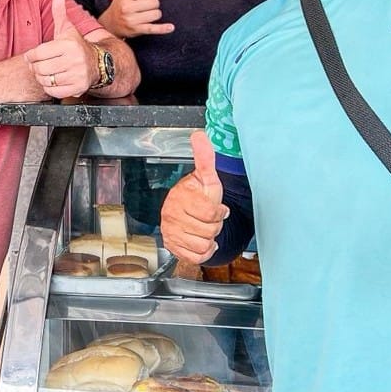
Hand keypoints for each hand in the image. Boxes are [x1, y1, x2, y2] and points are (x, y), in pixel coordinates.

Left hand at [25, 0, 99, 98]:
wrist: (98, 63)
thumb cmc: (77, 46)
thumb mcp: (68, 29)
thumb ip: (59, 13)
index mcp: (68, 45)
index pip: (38, 53)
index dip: (30, 56)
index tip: (31, 56)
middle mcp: (74, 60)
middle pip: (40, 68)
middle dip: (35, 68)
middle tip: (38, 65)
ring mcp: (77, 75)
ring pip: (46, 80)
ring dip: (42, 78)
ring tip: (46, 72)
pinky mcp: (77, 88)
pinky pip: (54, 92)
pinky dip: (49, 88)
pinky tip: (53, 81)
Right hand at [99, 0, 174, 38]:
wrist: (110, 24)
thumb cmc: (120, 4)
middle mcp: (128, 7)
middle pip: (155, 2)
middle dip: (153, 3)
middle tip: (145, 5)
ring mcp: (133, 20)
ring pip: (156, 14)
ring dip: (155, 14)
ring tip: (146, 14)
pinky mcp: (137, 30)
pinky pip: (153, 29)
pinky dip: (162, 29)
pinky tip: (170, 27)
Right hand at [160, 130, 228, 263]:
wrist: (185, 212)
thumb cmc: (198, 195)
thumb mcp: (206, 177)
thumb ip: (204, 158)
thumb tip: (199, 135)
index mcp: (180, 198)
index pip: (210, 213)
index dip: (220, 212)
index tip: (219, 207)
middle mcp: (171, 216)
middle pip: (208, 230)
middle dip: (215, 225)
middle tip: (210, 219)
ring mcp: (170, 233)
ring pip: (203, 244)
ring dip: (210, 238)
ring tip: (206, 228)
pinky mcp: (173, 247)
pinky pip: (196, 256)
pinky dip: (204, 251)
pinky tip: (203, 241)